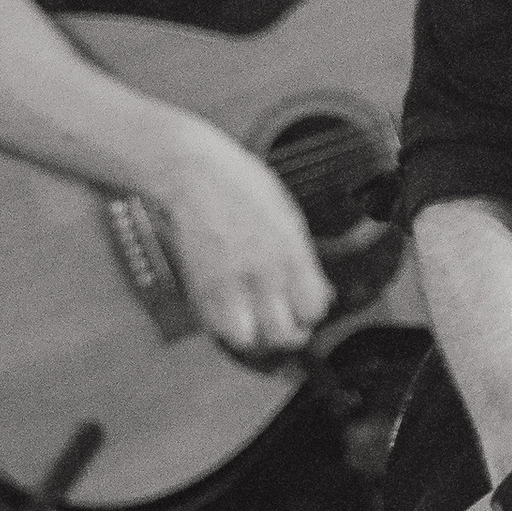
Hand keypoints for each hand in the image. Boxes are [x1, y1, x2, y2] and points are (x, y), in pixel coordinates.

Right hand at [159, 125, 333, 361]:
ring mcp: (226, 281)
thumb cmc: (240, 185)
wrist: (192, 173)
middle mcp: (260, 270)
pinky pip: (214, 325)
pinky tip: (232, 310)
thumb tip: (319, 290)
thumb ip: (303, 258)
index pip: (312, 307)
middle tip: (286, 324)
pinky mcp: (198, 285)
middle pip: (281, 332)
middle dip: (288, 333)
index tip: (306, 308)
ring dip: (254, 335)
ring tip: (257, 322)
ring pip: (245, 338)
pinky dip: (225, 325)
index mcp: (289, 250)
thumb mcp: (288, 215)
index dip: (311, 312)